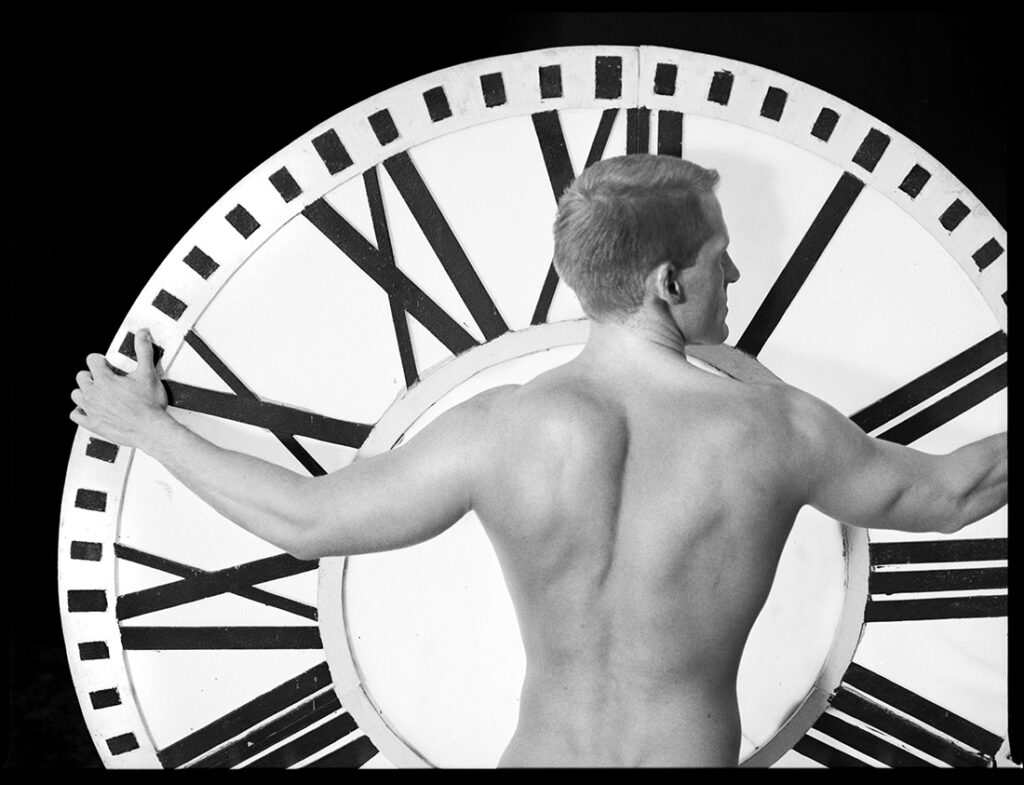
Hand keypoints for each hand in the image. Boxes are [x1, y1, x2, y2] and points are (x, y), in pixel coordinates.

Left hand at [70, 329, 169, 448]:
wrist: (150, 430)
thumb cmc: (149, 405)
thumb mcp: (149, 374)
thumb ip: (143, 351)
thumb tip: (142, 333)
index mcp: (105, 379)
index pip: (92, 360)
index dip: (100, 360)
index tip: (107, 364)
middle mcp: (94, 393)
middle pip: (81, 377)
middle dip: (92, 376)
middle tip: (105, 380)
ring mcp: (91, 409)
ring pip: (76, 394)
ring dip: (84, 392)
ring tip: (97, 394)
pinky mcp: (92, 423)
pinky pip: (76, 415)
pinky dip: (80, 411)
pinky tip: (90, 410)